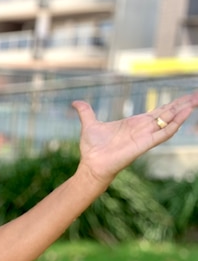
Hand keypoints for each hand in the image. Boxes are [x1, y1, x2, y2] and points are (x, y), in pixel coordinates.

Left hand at [72, 91, 197, 184]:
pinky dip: (175, 123)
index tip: (186, 96)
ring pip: (170, 121)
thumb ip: (86, 112)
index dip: (172, 104)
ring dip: (183, 111)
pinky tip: (185, 114)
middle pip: (168, 114)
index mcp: (135, 123)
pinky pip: (164, 133)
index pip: (158, 111)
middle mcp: (143, 129)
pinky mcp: (145, 144)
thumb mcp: (89, 124)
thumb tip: (75, 102)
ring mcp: (146, 136)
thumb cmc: (92, 149)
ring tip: (197, 100)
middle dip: (183, 104)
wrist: (91, 165)